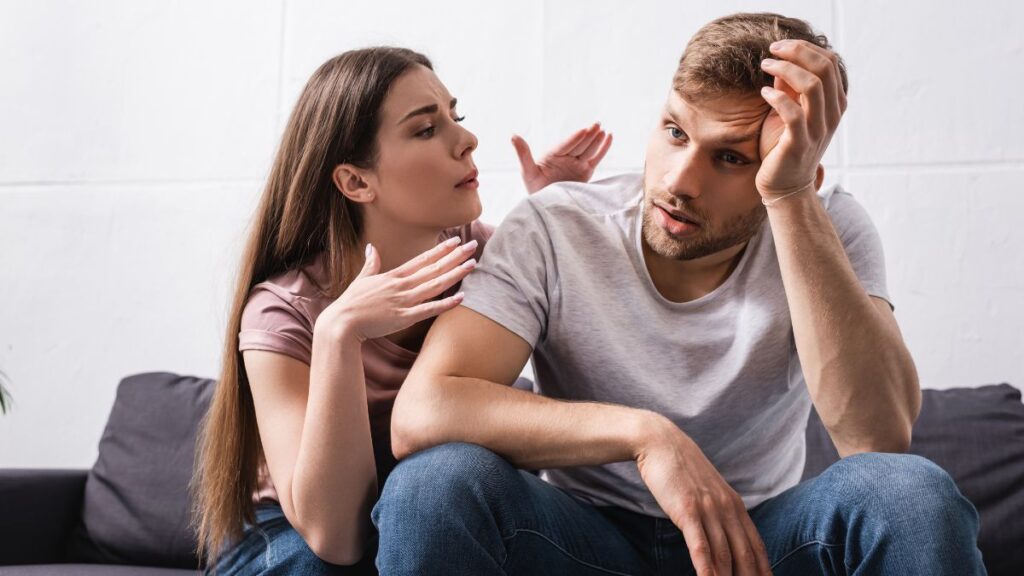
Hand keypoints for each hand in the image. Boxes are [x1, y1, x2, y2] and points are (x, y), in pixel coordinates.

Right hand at [317, 238, 477, 341]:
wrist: (341, 323)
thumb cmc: (351, 303)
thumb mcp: (361, 279)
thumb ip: (371, 263)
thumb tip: (371, 247)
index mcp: (393, 276)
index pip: (422, 259)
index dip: (440, 250)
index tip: (455, 240)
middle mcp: (401, 286)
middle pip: (433, 268)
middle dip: (454, 257)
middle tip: (473, 246)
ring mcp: (403, 301)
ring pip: (434, 285)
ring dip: (454, 274)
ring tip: (472, 264)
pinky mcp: (403, 318)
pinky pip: (428, 310)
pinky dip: (445, 304)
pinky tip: (461, 297)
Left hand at [512, 122, 612, 193]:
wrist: (547, 206)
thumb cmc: (535, 189)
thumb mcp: (527, 172)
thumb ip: (523, 154)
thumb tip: (513, 135)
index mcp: (553, 156)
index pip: (566, 145)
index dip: (574, 139)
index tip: (583, 130)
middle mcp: (566, 158)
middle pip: (579, 145)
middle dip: (588, 135)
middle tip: (597, 124)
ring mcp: (577, 164)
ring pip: (588, 150)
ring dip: (596, 139)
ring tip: (602, 129)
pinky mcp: (586, 171)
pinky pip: (596, 158)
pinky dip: (603, 148)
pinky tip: (609, 137)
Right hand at [636, 417, 770, 575]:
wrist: (660, 442)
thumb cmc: (680, 469)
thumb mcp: (707, 491)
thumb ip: (719, 512)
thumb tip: (723, 535)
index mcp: (735, 505)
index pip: (757, 546)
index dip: (764, 571)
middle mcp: (727, 509)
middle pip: (746, 555)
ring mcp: (709, 509)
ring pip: (725, 555)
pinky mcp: (688, 510)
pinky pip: (700, 546)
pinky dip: (706, 569)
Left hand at [757, 39, 846, 199]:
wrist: (785, 186)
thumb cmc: (784, 147)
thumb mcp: (790, 112)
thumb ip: (789, 89)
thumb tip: (780, 63)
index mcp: (834, 104)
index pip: (829, 63)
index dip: (805, 48)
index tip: (780, 47)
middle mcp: (831, 115)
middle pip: (824, 68)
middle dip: (797, 52)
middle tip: (772, 51)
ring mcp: (817, 130)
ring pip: (812, 86)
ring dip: (786, 70)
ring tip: (766, 66)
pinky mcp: (799, 144)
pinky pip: (794, 114)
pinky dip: (777, 98)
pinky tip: (763, 93)